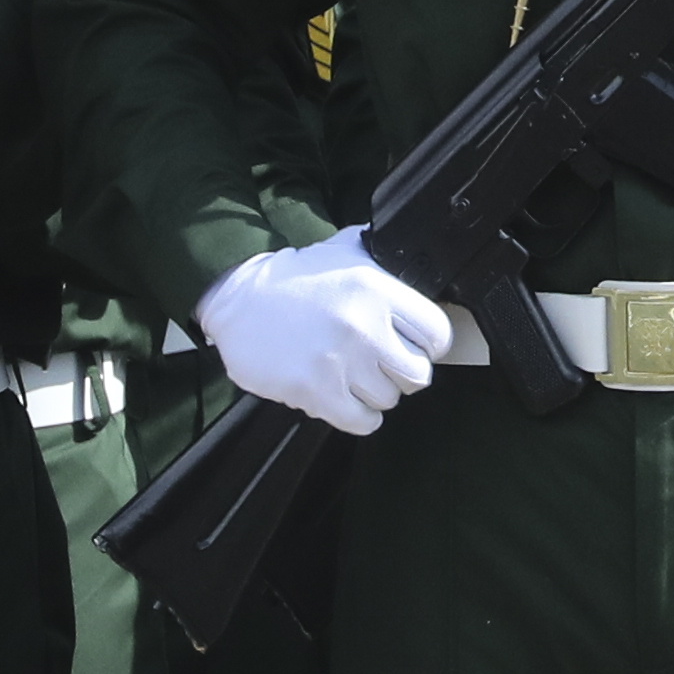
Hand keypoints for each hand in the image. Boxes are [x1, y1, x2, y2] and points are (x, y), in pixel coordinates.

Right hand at [196, 225, 451, 436]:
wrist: (236, 301)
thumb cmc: (290, 280)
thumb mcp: (342, 251)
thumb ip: (382, 261)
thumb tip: (412, 261)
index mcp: (375, 289)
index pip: (438, 334)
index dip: (429, 344)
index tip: (415, 346)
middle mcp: (363, 326)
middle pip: (418, 375)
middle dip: (402, 371)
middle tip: (381, 363)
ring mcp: (340, 362)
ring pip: (389, 399)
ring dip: (373, 391)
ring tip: (351, 374)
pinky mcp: (316, 392)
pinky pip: (363, 421)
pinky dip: (357, 414)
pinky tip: (343, 395)